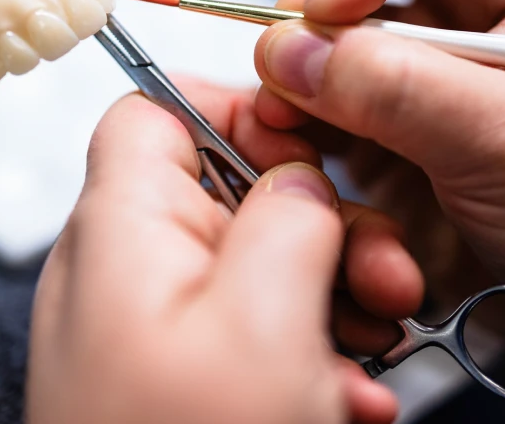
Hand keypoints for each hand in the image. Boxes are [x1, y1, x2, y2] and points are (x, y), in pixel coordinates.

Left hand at [26, 81, 421, 423]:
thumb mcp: (260, 326)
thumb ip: (286, 219)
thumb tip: (300, 178)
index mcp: (122, 230)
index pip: (155, 111)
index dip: (236, 109)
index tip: (311, 150)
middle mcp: (130, 272)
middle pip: (230, 191)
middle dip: (320, 228)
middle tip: (382, 279)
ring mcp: (157, 329)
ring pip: (258, 266)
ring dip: (331, 298)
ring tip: (375, 348)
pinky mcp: (184, 380)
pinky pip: (254, 334)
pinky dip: (309, 355)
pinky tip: (344, 399)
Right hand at [253, 0, 504, 414]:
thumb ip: (402, 89)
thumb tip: (290, 49)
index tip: (336, 4)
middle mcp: (458, 2)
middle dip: (311, 2)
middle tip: (297, 63)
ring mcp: (410, 62)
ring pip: (312, 25)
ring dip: (289, 73)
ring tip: (293, 130)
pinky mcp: (374, 119)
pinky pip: (304, 96)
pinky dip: (288, 124)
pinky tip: (303, 160)